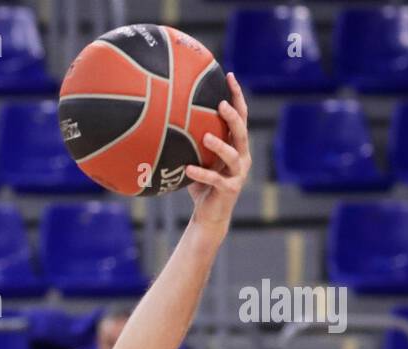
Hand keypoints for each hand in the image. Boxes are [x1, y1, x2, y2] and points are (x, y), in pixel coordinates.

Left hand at [186, 72, 250, 227]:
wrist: (209, 214)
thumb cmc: (201, 183)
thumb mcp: (196, 158)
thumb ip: (190, 140)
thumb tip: (165, 115)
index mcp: (236, 145)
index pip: (240, 115)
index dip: (237, 95)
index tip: (229, 75)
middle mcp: (242, 156)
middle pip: (241, 132)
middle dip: (233, 116)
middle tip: (220, 104)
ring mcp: (238, 173)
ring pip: (234, 155)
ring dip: (220, 145)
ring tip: (205, 137)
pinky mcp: (230, 189)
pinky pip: (216, 179)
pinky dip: (202, 174)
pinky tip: (188, 169)